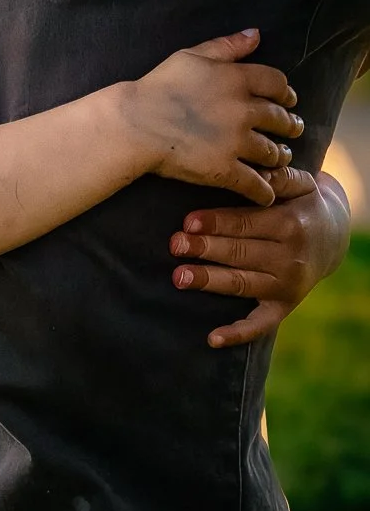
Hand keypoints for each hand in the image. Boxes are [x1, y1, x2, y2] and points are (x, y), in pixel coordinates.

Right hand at [129, 28, 301, 202]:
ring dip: (279, 155)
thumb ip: (226, 46)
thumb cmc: (159, 86)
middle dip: (290, 125)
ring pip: (272, 152)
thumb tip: (256, 35)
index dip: (287, 92)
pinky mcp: (225, 170)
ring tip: (280, 157)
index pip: (277, 83)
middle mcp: (244, 111)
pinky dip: (265, 191)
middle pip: (280, 118)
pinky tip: (268, 194)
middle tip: (293, 129)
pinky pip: (255, 184)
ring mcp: (236, 142)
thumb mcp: (192, 55)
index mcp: (237, 79)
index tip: (289, 99)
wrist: (136, 123)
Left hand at [169, 166, 351, 347]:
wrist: (335, 235)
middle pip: (240, 253)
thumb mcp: (300, 184)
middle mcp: (290, 259)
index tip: (188, 221)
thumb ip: (277, 178)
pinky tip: (212, 338)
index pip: (247, 224)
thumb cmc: (304, 203)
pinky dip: (237, 333)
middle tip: (175, 245)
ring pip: (242, 284)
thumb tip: (253, 171)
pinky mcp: (284, 306)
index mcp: (290, 225)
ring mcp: (287, 286)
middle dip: (205, 249)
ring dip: (210, 282)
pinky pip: (260, 324)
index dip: (217, 223)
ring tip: (180, 277)